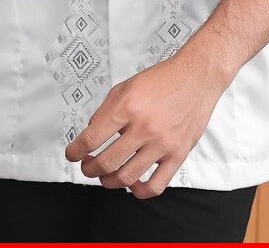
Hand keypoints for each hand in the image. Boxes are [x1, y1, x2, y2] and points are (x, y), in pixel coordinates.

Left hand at [65, 51, 226, 196]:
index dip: (75, 151)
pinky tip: (132, 185)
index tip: (72, 154)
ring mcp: (162, 143)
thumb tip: (91, 133)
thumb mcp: (127, 86)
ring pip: (127, 177)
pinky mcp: (178, 154)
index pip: (92, 138)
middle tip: (86, 165)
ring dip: (109, 181)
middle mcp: (144, 127)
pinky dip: (139, 191)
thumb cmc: (162, 79)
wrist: (196, 76)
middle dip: (89, 168)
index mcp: (128, 106)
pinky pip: (156, 185)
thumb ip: (106, 110)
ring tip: (105, 175)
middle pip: (106, 162)